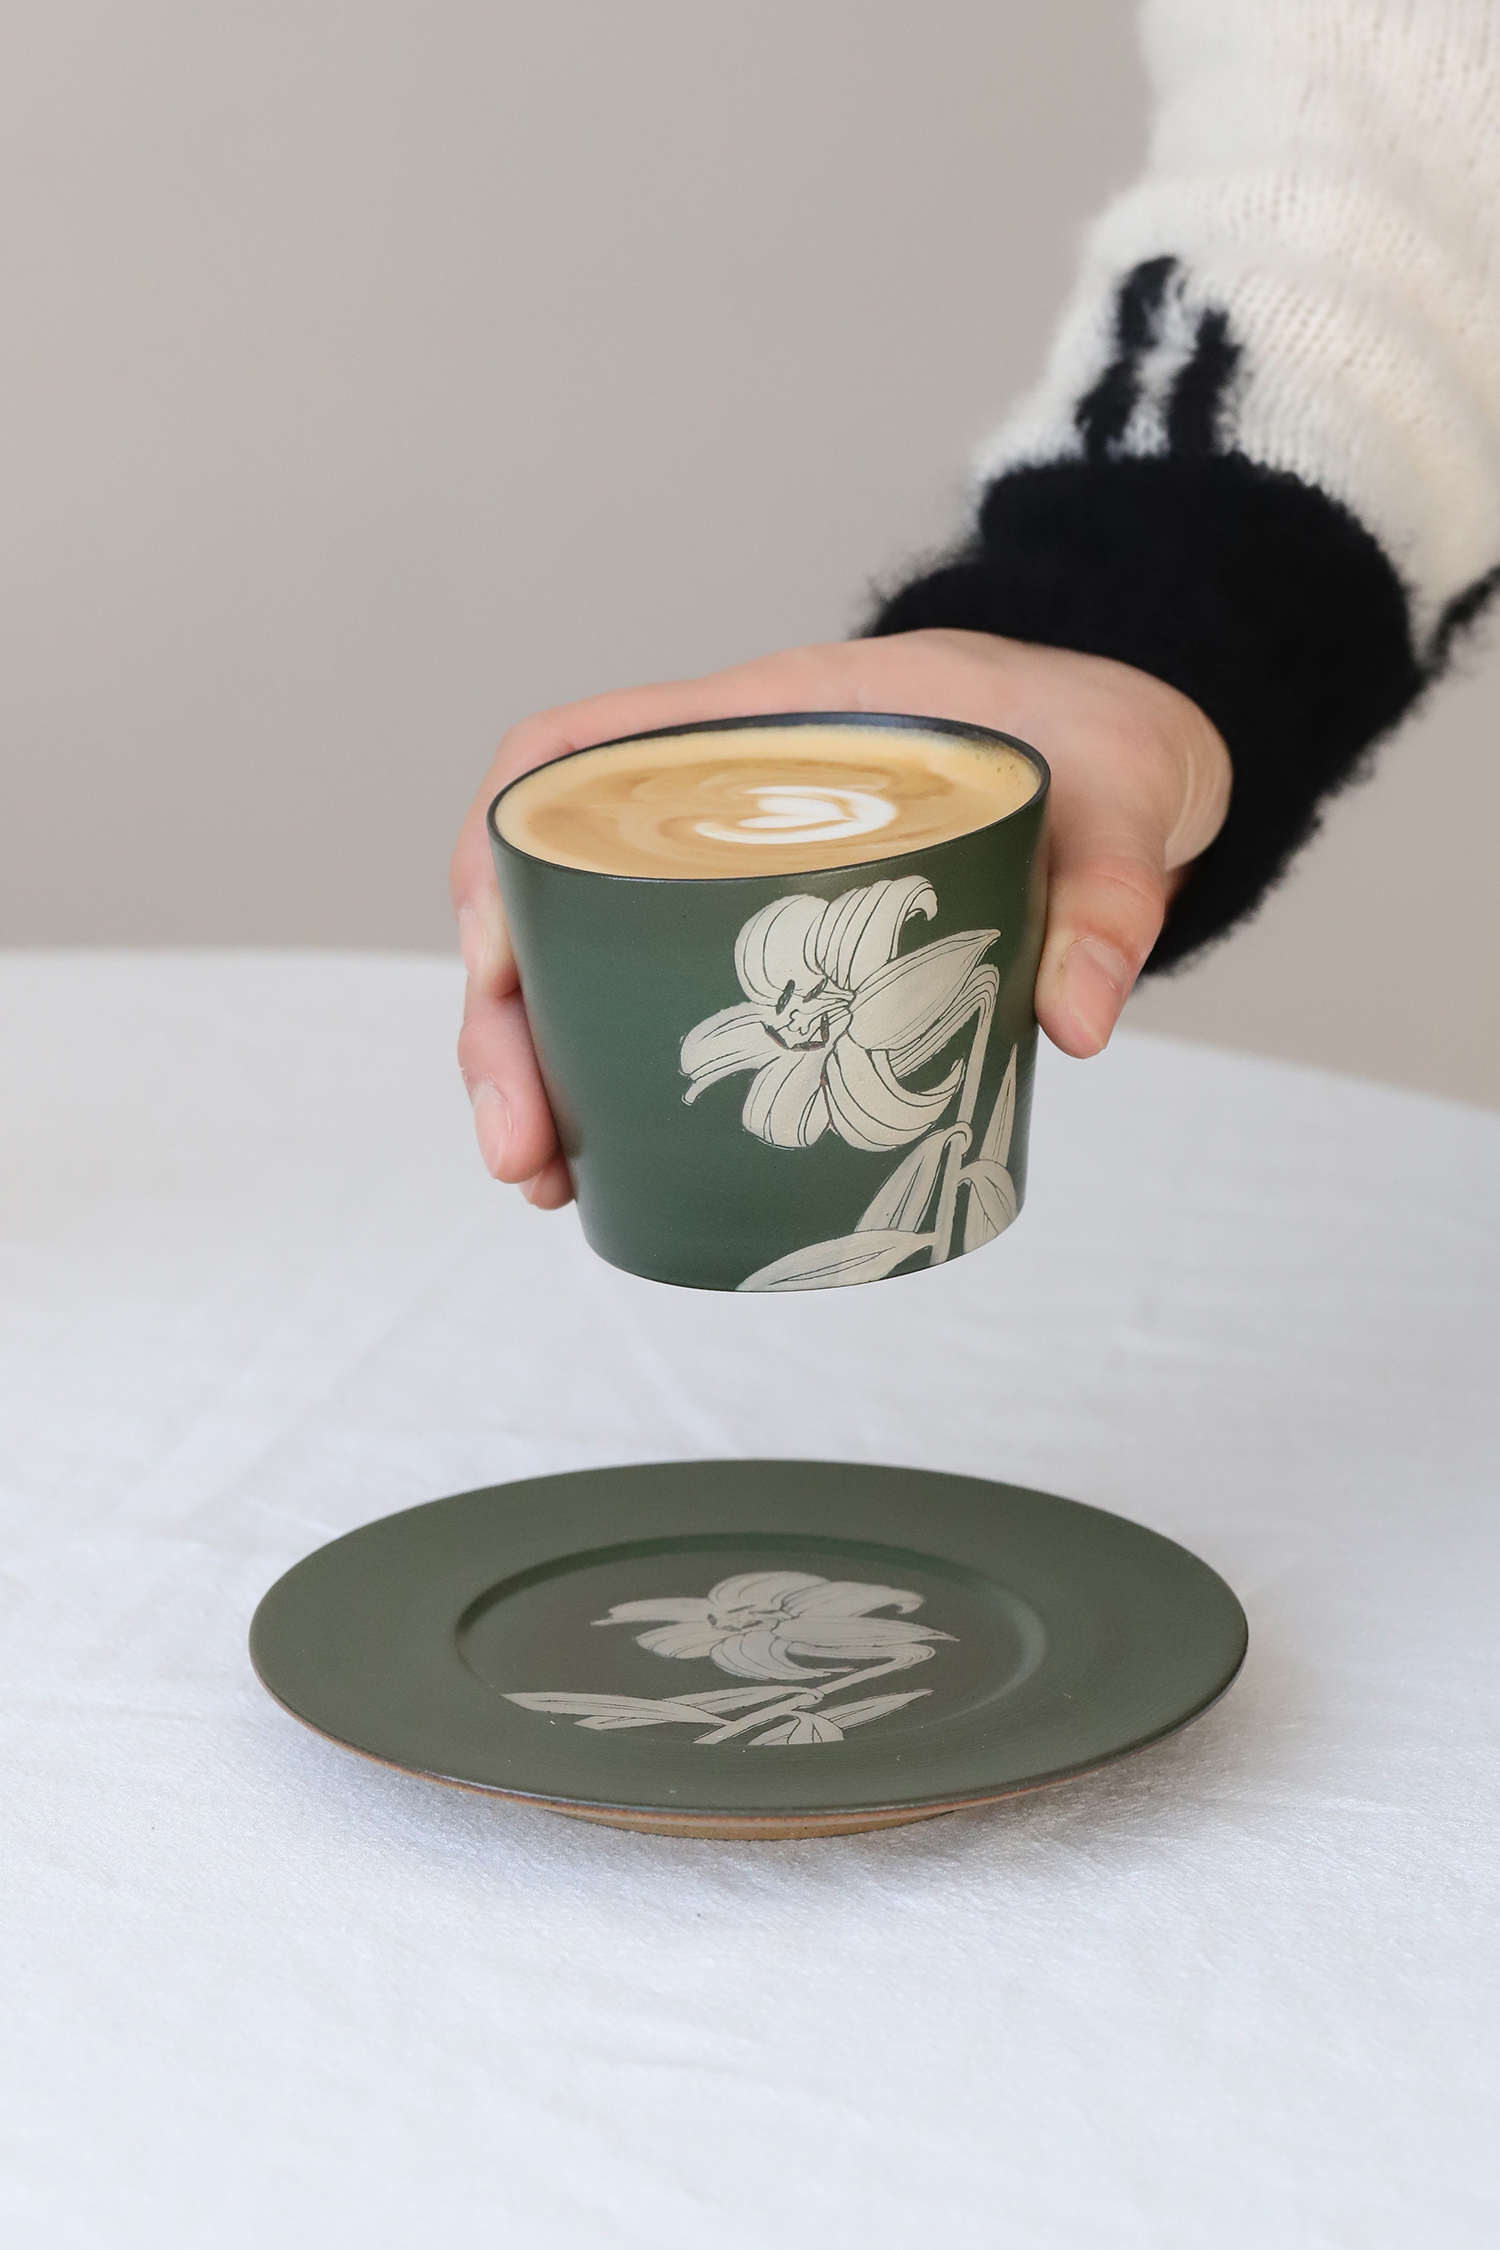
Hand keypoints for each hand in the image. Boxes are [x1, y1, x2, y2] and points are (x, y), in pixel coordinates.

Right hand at [450, 629, 1230, 1206]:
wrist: (1127, 763)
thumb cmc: (1099, 744)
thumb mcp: (1121, 798)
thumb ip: (1108, 893)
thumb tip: (1074, 1019)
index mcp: (769, 723)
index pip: (573, 756)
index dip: (503, 850)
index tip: (494, 965)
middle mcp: (721, 799)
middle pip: (545, 889)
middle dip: (503, 1020)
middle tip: (524, 1148)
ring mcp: (732, 875)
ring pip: (579, 958)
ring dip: (539, 1067)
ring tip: (545, 1178)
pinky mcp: (768, 945)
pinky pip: (650, 996)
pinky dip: (612, 1079)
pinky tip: (608, 1163)